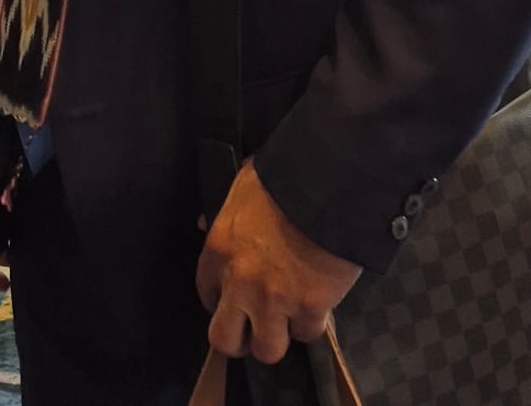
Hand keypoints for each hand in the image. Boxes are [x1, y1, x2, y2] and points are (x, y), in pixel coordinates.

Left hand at [196, 160, 360, 364]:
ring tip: (289, 321)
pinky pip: (308, 333)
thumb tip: (205, 223)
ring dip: (278, 337)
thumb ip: (222, 214)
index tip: (234, 300)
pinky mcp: (310, 308)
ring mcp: (274, 300)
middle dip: (240, 339)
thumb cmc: (281, 181)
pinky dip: (314, 323)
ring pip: (267, 349)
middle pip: (225, 339)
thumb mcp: (241, 189)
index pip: (206, 295)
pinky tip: (319, 305)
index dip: (222, 301)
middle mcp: (240, 283)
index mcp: (219, 251)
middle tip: (256, 327)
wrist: (325, 188)